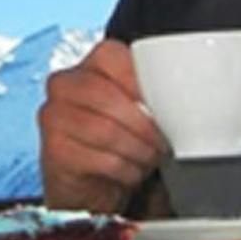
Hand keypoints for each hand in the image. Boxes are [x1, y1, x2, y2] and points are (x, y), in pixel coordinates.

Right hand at [38, 38, 167, 212]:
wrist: (91, 183)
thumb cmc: (121, 140)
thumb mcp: (138, 110)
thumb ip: (153, 94)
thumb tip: (187, 100)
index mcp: (89, 65)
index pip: (112, 57)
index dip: (139, 83)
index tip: (160, 107)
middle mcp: (64, 84)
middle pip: (107, 97)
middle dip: (143, 125)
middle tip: (161, 143)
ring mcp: (53, 116)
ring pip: (105, 130)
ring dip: (137, 150)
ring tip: (148, 159)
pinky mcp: (53, 150)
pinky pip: (100, 158)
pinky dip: (124, 170)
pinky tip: (130, 172)